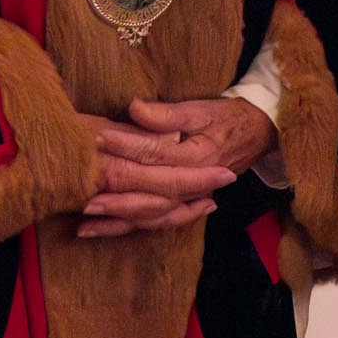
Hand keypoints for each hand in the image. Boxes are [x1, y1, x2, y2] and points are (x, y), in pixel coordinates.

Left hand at [75, 97, 270, 237]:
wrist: (255, 136)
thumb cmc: (225, 118)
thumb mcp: (201, 108)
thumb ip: (168, 113)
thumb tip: (135, 107)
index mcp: (197, 156)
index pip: (156, 153)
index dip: (125, 145)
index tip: (97, 137)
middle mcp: (193, 183)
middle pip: (150, 192)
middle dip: (115, 191)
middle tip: (82, 187)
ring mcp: (188, 199)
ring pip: (150, 216)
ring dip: (116, 219)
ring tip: (84, 217)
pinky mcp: (181, 207)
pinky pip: (153, 224)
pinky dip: (124, 229)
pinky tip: (96, 230)